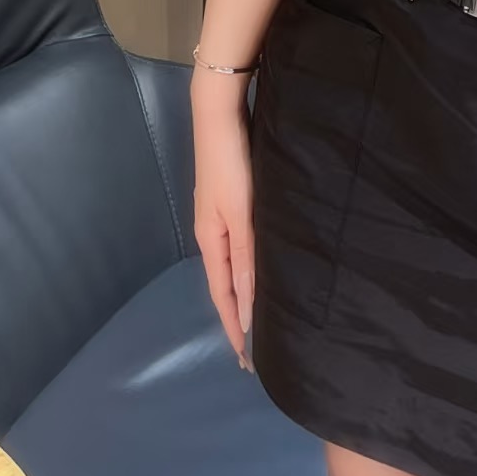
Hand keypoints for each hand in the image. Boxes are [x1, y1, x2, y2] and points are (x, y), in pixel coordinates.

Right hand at [191, 97, 255, 367]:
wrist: (220, 116)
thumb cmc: (231, 166)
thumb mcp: (240, 215)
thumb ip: (247, 260)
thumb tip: (248, 310)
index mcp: (212, 241)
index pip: (224, 296)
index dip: (234, 326)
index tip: (245, 359)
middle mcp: (214, 233)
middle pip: (228, 284)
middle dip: (240, 315)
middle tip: (257, 346)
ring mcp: (222, 216)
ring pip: (236, 265)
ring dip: (247, 291)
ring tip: (263, 314)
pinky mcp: (233, 201)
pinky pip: (243, 245)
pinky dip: (250, 265)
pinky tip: (264, 266)